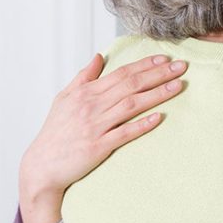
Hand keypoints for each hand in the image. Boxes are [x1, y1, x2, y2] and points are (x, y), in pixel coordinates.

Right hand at [18, 53, 186, 222]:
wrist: (41, 166)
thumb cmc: (55, 132)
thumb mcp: (64, 98)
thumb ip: (83, 77)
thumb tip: (99, 56)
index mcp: (86, 92)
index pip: (121, 73)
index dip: (145, 65)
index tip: (165, 59)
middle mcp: (92, 106)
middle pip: (131, 85)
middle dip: (158, 74)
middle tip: (181, 66)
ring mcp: (96, 126)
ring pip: (131, 105)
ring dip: (157, 94)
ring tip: (178, 86)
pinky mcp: (98, 146)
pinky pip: (124, 133)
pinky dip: (141, 124)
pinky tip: (158, 118)